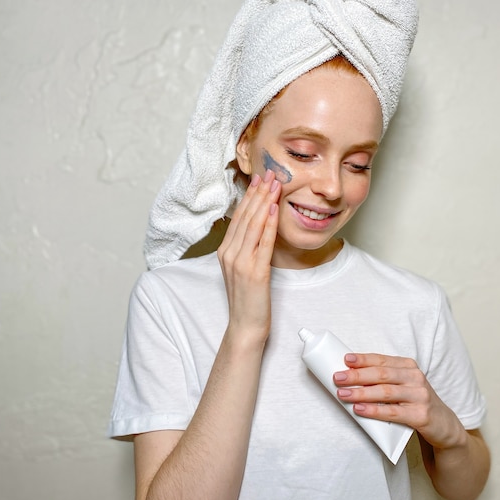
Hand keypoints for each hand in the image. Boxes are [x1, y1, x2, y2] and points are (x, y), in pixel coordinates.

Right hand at [217, 170, 280, 339]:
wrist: (246, 326)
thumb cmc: (248, 298)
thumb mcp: (242, 268)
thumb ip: (246, 248)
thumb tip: (259, 226)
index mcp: (225, 251)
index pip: (239, 217)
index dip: (250, 196)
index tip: (260, 179)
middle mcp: (229, 253)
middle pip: (246, 217)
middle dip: (259, 193)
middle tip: (270, 173)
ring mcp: (240, 262)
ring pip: (254, 225)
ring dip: (265, 202)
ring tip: (275, 184)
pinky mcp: (254, 272)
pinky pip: (263, 243)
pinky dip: (269, 224)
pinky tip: (275, 209)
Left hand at [334, 353, 466, 449]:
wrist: (444, 426)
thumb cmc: (415, 402)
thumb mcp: (403, 385)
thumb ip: (384, 379)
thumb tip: (351, 375)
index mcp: (408, 366)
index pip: (382, 360)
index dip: (363, 359)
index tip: (346, 359)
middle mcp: (415, 377)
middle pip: (381, 374)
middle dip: (357, 375)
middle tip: (338, 377)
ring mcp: (419, 396)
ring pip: (385, 392)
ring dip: (361, 392)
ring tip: (343, 393)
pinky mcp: (421, 415)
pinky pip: (393, 412)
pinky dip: (374, 410)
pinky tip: (359, 409)